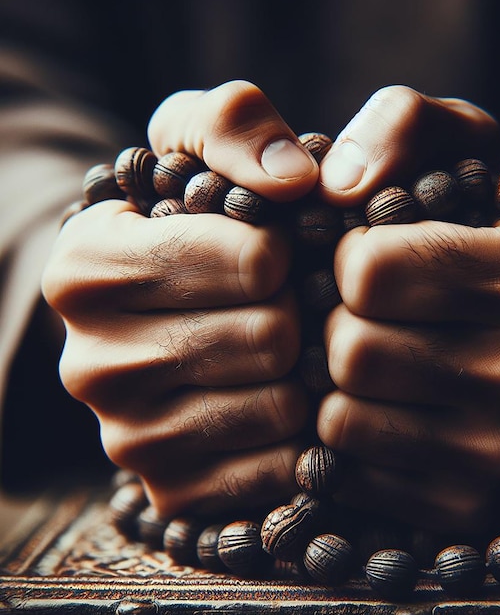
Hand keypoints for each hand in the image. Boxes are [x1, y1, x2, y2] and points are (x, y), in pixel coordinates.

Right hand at [42, 81, 319, 517]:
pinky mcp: (171, 489)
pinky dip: (298, 433)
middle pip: (269, 338)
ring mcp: (126, 438)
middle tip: (284, 300)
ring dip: (300, 371)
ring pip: (279, 407)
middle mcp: (89, 364)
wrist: (165, 306)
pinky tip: (281, 397)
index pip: (250, 262)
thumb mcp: (195, 142)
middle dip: (295, 311)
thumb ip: (238, 126)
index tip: (273, 246)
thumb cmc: (185, 219)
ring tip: (282, 345)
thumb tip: (293, 181)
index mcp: (83, 270)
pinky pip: (277, 468)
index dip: (282, 248)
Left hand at [314, 86, 499, 533]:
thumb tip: (338, 184)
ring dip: (335, 384)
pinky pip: (350, 474)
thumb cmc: (478, 233)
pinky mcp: (467, 505)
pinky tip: (371, 409)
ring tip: (367, 360)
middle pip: (351, 352)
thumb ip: (399, 126)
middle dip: (336, 325)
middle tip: (358, 316)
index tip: (366, 259)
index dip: (347, 258)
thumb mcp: (456, 147)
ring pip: (341, 420)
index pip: (368, 272)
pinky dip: (343, 440)